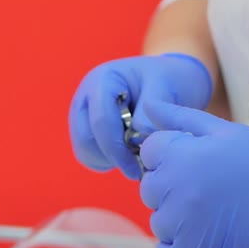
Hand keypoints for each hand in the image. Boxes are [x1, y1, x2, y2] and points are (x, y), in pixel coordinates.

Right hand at [68, 53, 211, 178]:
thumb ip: (152, 110)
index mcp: (102, 81)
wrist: (165, 80)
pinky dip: (110, 162)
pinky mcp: (88, 132)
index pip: (101, 121)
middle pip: (85, 139)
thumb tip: (140, 137)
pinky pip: (91, 157)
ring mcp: (83, 116)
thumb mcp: (165, 86)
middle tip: (141, 168)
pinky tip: (131, 155)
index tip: (139, 167)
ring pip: (86, 152)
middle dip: (113, 157)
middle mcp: (85, 98)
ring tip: (139, 156)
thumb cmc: (166, 79)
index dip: (118, 148)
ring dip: (111, 161)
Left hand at [139, 101, 248, 247]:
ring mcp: (184, 226)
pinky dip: (179, 247)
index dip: (170, 154)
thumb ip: (183, 119)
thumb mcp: (229, 131)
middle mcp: (179, 190)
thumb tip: (149, 106)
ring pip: (159, 220)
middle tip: (208, 188)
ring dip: (178, 218)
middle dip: (172, 185)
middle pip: (150, 187)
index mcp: (186, 155)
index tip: (196, 162)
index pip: (149, 151)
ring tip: (214, 211)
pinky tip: (206, 235)